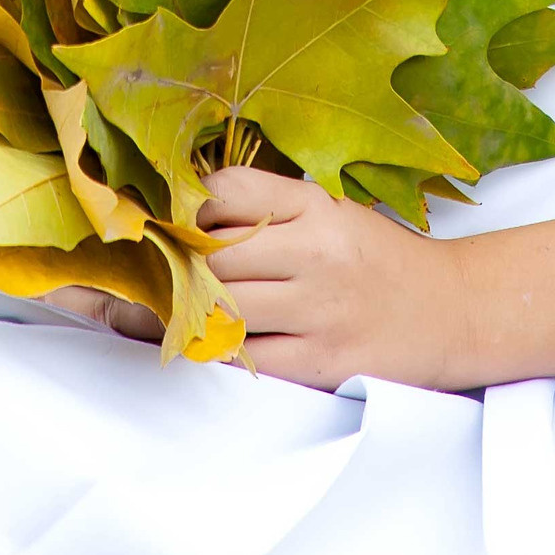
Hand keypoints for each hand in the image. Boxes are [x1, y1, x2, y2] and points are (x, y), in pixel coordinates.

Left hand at [39, 169, 471, 390]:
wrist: (454, 311)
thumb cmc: (377, 259)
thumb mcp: (330, 212)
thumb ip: (265, 206)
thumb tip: (179, 203)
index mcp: (316, 205)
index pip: (227, 191)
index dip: (175, 201)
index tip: (135, 210)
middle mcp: (317, 252)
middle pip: (211, 254)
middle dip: (156, 261)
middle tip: (100, 264)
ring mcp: (321, 310)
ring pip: (221, 308)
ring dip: (167, 309)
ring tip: (116, 303)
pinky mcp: (323, 363)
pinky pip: (246, 358)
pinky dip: (208, 350)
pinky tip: (177, 342)